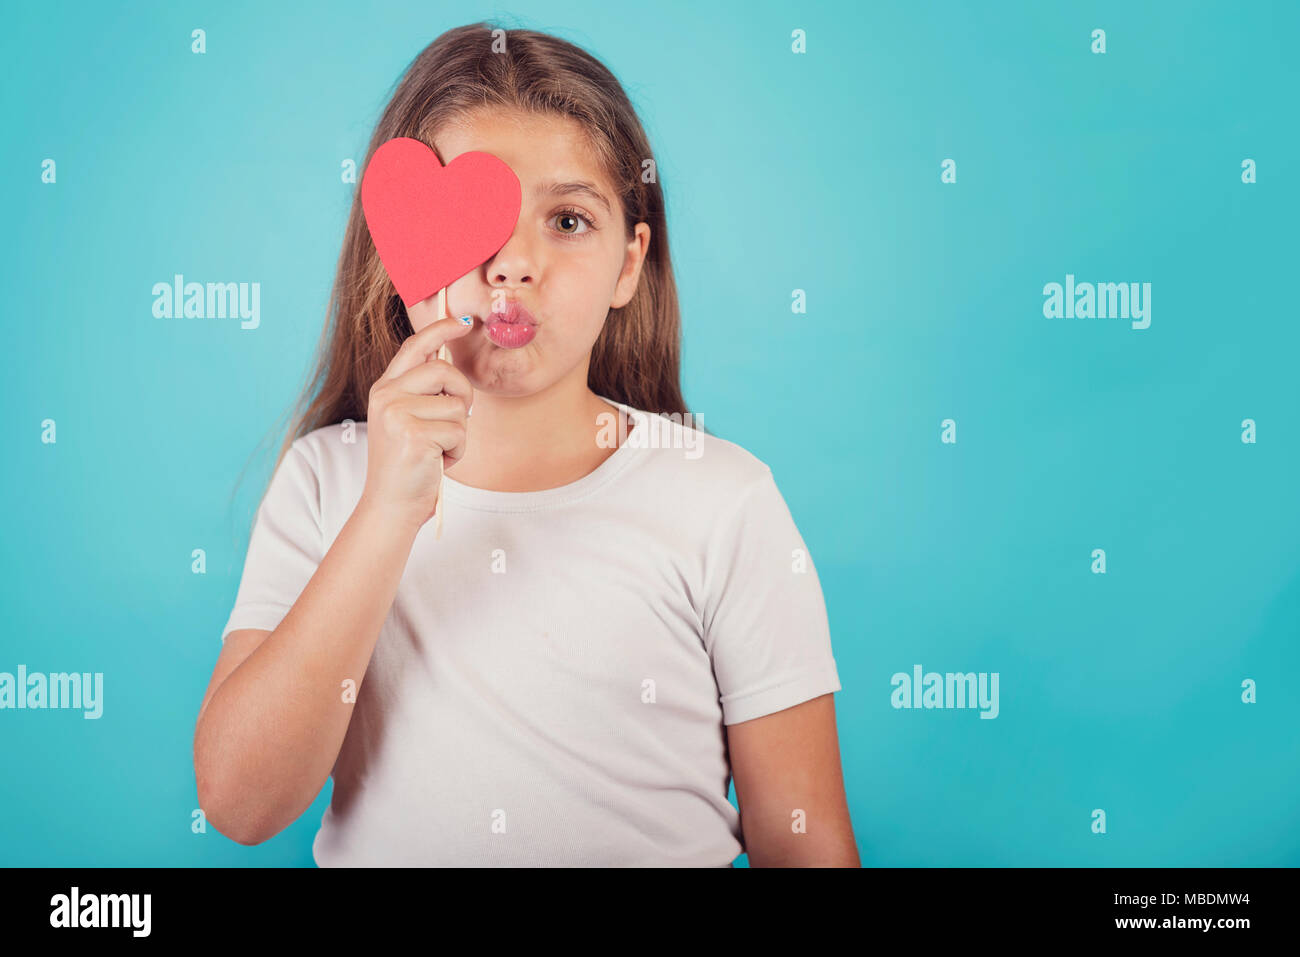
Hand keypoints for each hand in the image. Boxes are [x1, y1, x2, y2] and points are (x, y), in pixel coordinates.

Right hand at [359, 304, 473, 528]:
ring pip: (457, 406)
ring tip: (439, 450)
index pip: (414, 347)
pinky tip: (438, 463)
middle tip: (459, 418)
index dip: (440, 329)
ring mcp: (397, 415)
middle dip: (462, 394)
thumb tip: (449, 360)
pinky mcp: (414, 435)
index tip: (463, 321)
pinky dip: (458, 452)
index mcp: (385, 389)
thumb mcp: (409, 421)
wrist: (391, 506)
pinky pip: (459, 432)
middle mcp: (386, 397)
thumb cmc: (408, 465)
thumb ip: (424, 393)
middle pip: (443, 371)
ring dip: (459, 433)